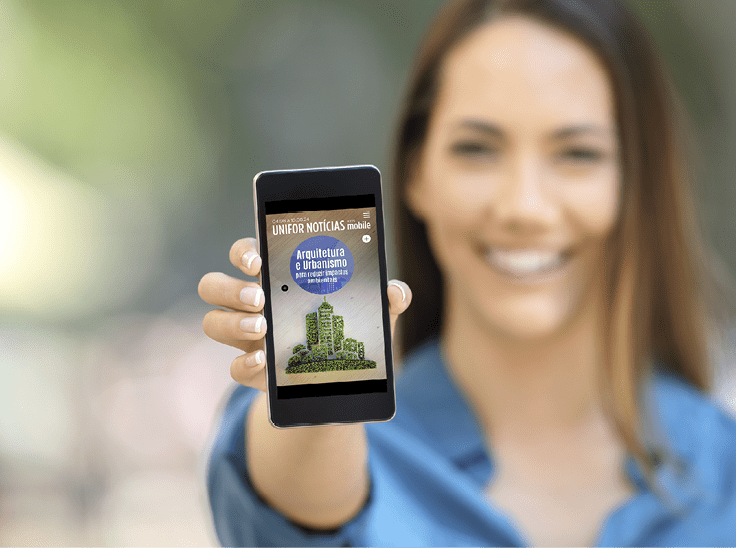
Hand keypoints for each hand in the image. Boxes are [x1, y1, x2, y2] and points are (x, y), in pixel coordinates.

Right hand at [198, 237, 411, 391]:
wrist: (346, 377)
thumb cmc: (353, 328)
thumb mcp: (374, 313)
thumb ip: (387, 299)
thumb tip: (396, 292)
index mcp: (276, 277)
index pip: (244, 253)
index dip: (243, 252)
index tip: (259, 261)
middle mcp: (253, 303)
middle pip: (213, 285)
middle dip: (230, 288)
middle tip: (260, 297)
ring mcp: (248, 338)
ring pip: (213, 323)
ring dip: (232, 323)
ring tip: (262, 327)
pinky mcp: (254, 371)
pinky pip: (233, 368)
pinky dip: (244, 364)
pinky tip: (265, 361)